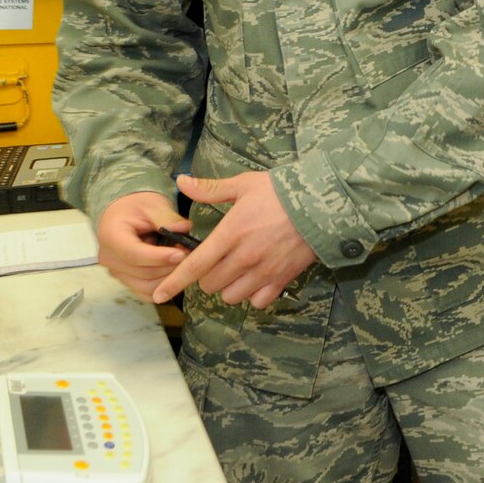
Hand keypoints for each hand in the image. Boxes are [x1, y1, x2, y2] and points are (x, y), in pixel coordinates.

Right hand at [94, 191, 191, 301]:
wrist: (124, 214)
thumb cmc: (137, 207)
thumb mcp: (152, 204)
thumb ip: (167, 217)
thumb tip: (184, 228)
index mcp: (111, 236)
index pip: (134, 254)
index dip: (159, 257)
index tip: (182, 254)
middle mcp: (109, 259)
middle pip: (143, 273)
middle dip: (171, 267)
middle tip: (193, 255)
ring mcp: (116, 273)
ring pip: (147, 287)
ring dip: (170, 278)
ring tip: (186, 262)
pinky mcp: (126, 281)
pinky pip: (147, 293)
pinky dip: (164, 286)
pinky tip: (176, 271)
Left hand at [152, 172, 317, 308]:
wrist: (323, 202)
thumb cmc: (281, 191)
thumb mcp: (244, 184)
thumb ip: (210, 190)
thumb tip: (182, 181)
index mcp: (231, 233)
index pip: (194, 265)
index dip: (174, 282)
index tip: (160, 294)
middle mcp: (244, 257)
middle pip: (210, 284)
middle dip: (207, 275)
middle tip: (217, 260)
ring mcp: (264, 271)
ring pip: (231, 295)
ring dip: (228, 286)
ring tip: (236, 270)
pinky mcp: (282, 279)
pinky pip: (258, 301)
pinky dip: (253, 294)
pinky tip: (256, 278)